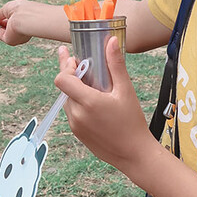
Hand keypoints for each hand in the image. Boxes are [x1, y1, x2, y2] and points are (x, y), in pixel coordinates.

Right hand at [0, 0, 69, 44]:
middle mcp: (21, 29)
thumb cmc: (23, 10)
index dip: (1, 17)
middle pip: (5, 26)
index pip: (12, 19)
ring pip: (0, 30)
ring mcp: (16, 36)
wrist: (29, 18)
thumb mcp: (8, 8)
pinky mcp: (10, 40)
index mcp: (25, 19)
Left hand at [54, 37, 155, 178]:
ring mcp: (75, 126)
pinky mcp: (77, 134)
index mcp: (88, 102)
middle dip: (71, 75)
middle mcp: (77, 114)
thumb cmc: (132, 123)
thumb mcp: (126, 91)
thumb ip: (116, 65)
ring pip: (67, 100)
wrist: (134, 155)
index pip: (62, 79)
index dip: (65, 66)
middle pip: (64, 88)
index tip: (74, 59)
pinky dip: (78, 104)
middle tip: (78, 62)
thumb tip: (111, 41)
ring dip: (75, 90)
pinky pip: (72, 113)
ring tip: (91, 84)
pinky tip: (93, 102)